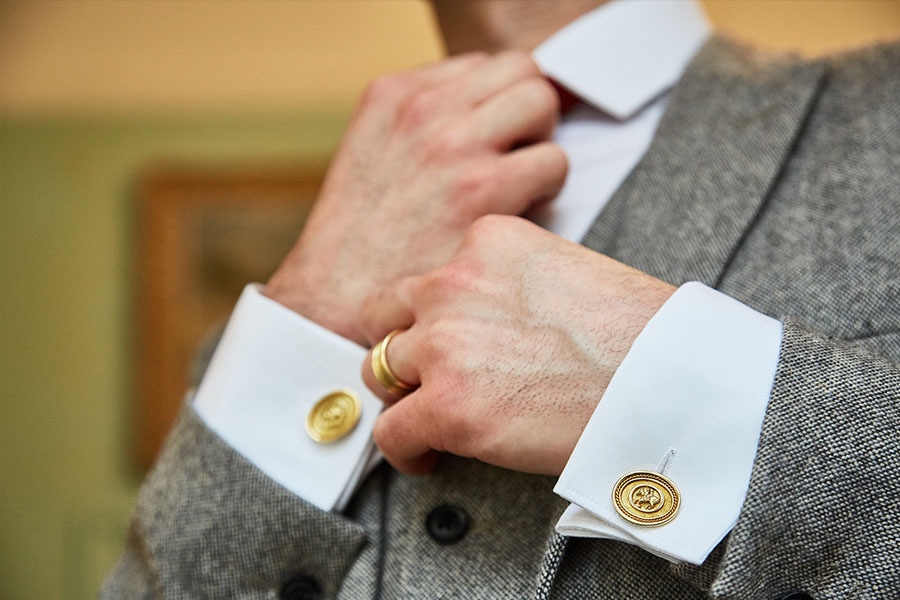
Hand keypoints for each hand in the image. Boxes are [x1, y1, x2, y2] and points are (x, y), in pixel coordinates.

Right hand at [264, 52, 566, 344]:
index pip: (480, 65)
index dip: (496, 104)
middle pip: (519, 69)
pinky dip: (547, 188)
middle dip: (527, 111)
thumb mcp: (373, 153)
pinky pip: (553, 161)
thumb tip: (484, 114)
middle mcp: (423, 107)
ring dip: (540, 142)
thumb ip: (422, 124)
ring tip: (519, 182)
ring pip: (542, 102)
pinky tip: (518, 215)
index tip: (491, 139)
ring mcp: (454, 143)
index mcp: (393, 93)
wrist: (334, 302)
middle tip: (515, 154)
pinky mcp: (483, 188)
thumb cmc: (359, 242)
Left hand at [360, 216, 675, 475]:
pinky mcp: (449, 405)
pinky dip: (405, 449)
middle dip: (406, 346)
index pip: (430, 274)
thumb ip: (506, 282)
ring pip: (381, 368)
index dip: (434, 315)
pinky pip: (391, 431)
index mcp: (485, 239)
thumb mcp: (561, 271)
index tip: (453, 343)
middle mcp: (452, 280)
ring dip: (405, 394)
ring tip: (433, 419)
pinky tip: (431, 456)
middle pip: (389, 314)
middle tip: (431, 377)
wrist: (667, 380)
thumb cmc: (636, 332)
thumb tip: (484, 325)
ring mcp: (444, 342)